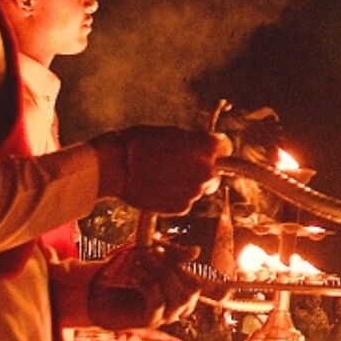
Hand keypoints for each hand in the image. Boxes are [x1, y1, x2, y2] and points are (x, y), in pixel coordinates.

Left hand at [88, 240, 205, 328]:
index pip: (197, 282)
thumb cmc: (122, 275)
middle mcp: (176, 307)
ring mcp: (164, 316)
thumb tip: (197, 251)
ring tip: (141, 262)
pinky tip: (135, 275)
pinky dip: (149, 285)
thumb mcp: (148, 258)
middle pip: (193, 290)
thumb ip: (173, 254)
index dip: (181, 261)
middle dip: (172, 268)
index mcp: (179, 292)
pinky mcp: (148, 320)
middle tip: (150, 253)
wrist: (93, 295)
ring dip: (162, 276)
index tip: (158, 245)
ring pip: (180, 299)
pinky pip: (158, 303)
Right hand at [93, 126, 226, 212]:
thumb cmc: (139, 143)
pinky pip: (185, 202)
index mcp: (207, 147)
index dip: (214, 148)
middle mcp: (207, 170)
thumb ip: (193, 143)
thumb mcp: (171, 133)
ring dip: (187, 183)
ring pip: (199, 188)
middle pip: (214, 171)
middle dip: (201, 168)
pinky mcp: (182, 208)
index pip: (225, 147)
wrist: (115, 167)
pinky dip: (176, 197)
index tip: (207, 150)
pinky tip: (158, 188)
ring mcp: (195, 191)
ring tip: (163, 176)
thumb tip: (201, 149)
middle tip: (179, 165)